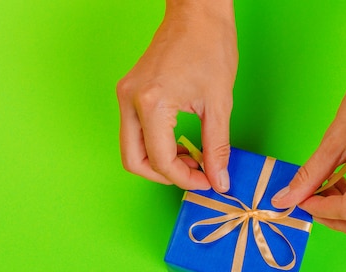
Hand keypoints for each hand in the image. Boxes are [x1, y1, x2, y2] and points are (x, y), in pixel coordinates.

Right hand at [116, 0, 237, 191]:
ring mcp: (125, 95)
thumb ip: (216, 147)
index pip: (161, 160)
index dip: (185, 179)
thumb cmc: (210, 44)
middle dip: (164, 175)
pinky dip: (154, 144)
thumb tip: (218, 179)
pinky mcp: (129, 91)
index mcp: (152, 104)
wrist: (197, 11)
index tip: (207, 181)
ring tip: (190, 157)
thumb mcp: (219, 102)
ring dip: (158, 161)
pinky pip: (134, 131)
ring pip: (131, 148)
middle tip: (193, 175)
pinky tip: (179, 141)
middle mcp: (130, 101)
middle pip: (134, 161)